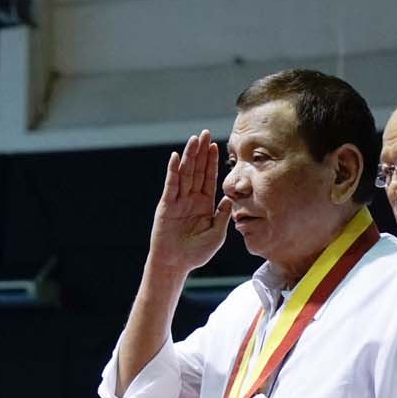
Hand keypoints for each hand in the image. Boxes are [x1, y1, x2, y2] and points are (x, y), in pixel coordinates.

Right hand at [147, 130, 232, 275]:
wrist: (175, 264)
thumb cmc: (196, 253)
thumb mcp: (216, 234)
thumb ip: (222, 215)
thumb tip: (229, 198)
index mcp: (204, 204)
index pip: (209, 178)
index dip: (212, 162)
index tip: (216, 145)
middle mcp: (191, 199)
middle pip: (197, 170)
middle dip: (201, 152)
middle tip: (205, 133)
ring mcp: (178, 201)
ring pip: (185, 174)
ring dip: (189, 156)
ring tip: (194, 139)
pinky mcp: (166, 205)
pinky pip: (171, 185)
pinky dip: (173, 171)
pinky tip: (177, 157)